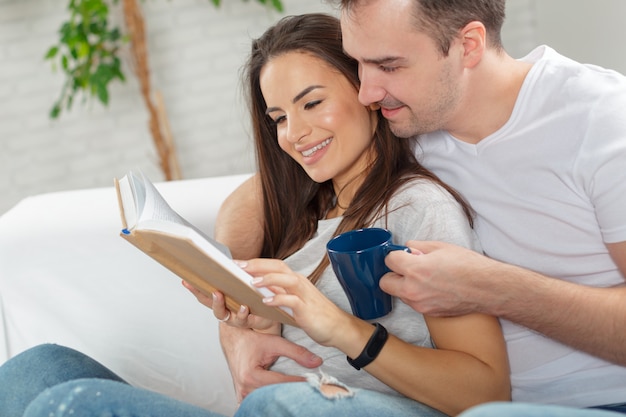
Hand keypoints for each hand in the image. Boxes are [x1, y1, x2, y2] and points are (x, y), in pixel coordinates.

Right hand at [181, 281, 274, 330]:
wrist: (272, 312)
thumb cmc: (255, 297)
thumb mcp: (245, 283)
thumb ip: (237, 275)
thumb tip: (231, 262)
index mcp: (223, 299)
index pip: (204, 293)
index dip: (194, 288)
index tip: (185, 280)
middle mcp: (225, 309)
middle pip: (209, 304)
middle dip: (202, 295)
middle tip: (197, 284)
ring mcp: (234, 317)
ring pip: (222, 314)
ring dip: (218, 304)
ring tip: (218, 294)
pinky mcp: (247, 321)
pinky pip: (242, 319)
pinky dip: (241, 313)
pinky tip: (243, 306)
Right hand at [219, 324, 322, 400]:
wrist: (233, 340)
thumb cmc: (252, 340)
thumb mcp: (275, 342)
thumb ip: (297, 352)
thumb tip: (317, 362)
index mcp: (251, 375)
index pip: (280, 383)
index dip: (298, 382)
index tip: (313, 382)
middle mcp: (245, 388)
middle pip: (274, 395)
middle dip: (291, 392)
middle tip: (308, 389)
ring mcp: (243, 395)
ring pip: (267, 400)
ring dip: (282, 396)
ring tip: (297, 392)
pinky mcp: (243, 397)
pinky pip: (260, 402)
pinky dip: (271, 399)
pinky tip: (282, 395)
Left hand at [243, 258, 353, 346]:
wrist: (338, 328)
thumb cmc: (315, 315)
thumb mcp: (294, 301)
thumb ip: (279, 293)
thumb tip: (259, 290)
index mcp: (295, 280)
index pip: (275, 265)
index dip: (257, 263)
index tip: (238, 263)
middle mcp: (300, 283)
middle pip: (278, 267)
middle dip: (257, 265)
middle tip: (238, 266)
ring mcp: (304, 294)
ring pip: (286, 280)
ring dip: (268, 279)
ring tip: (250, 281)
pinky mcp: (307, 308)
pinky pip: (292, 301)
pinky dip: (279, 299)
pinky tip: (266, 302)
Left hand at [381, 241, 498, 316]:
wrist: (488, 289)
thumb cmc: (469, 266)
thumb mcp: (442, 247)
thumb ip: (418, 247)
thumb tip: (408, 249)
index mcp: (415, 270)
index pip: (389, 261)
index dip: (397, 256)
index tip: (405, 255)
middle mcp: (413, 290)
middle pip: (385, 282)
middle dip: (393, 274)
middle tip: (408, 268)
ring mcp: (420, 304)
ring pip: (399, 294)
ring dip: (405, 286)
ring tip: (425, 278)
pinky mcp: (428, 313)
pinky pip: (413, 303)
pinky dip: (417, 296)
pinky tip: (433, 288)